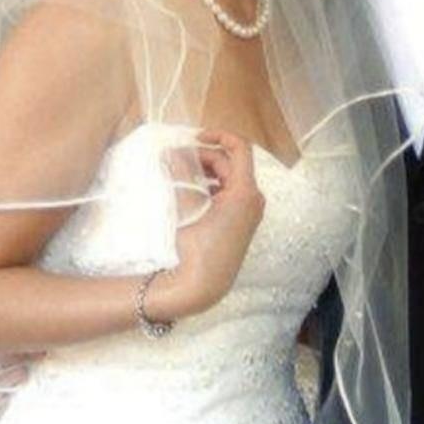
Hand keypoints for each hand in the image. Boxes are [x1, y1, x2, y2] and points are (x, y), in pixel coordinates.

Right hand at [146, 130, 264, 319]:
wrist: (199, 287)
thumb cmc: (194, 245)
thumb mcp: (184, 205)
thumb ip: (178, 173)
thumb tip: (169, 151)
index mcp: (246, 191)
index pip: (239, 148)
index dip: (218, 135)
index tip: (194, 137)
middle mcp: (253, 200)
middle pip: (230, 164)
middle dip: (203, 156)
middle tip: (175, 158)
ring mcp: (248, 214)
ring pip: (228, 180)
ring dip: (205, 172)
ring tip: (178, 173)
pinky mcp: (240, 225)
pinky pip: (228, 195)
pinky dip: (210, 187)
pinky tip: (189, 192)